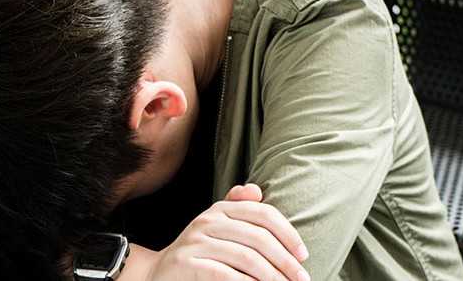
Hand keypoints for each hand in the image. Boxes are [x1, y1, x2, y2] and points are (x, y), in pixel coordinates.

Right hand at [141, 184, 309, 280]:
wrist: (159, 272)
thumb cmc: (200, 250)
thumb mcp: (217, 225)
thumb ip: (238, 207)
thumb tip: (257, 190)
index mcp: (221, 209)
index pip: (264, 214)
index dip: (288, 234)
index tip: (303, 255)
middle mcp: (208, 221)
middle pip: (259, 238)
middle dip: (285, 261)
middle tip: (301, 278)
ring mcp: (195, 242)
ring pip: (246, 258)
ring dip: (272, 276)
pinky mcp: (186, 264)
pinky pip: (224, 274)